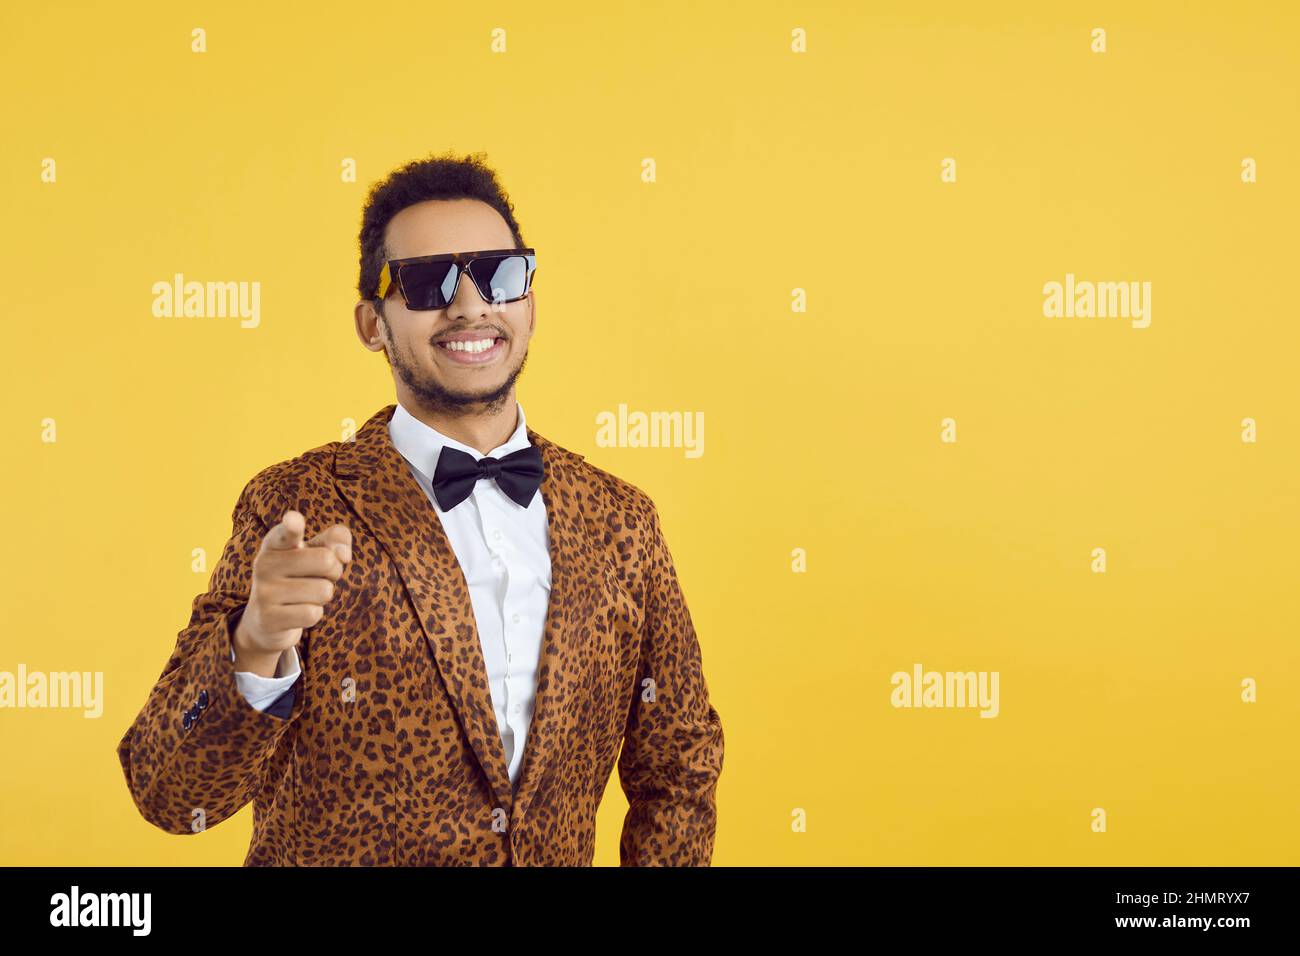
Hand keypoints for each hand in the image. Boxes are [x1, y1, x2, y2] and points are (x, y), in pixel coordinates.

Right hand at [232, 510, 350, 676]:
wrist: (266, 619)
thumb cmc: (300, 576)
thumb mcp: (318, 551)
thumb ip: (336, 540)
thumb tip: (344, 555)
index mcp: (276, 542)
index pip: (287, 532)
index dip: (293, 525)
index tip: (294, 519)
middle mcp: (264, 563)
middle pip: (327, 561)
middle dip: (333, 572)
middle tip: (316, 576)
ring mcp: (263, 591)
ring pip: (323, 591)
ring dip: (323, 595)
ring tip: (303, 595)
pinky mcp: (268, 618)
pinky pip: (313, 614)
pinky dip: (313, 614)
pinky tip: (295, 612)